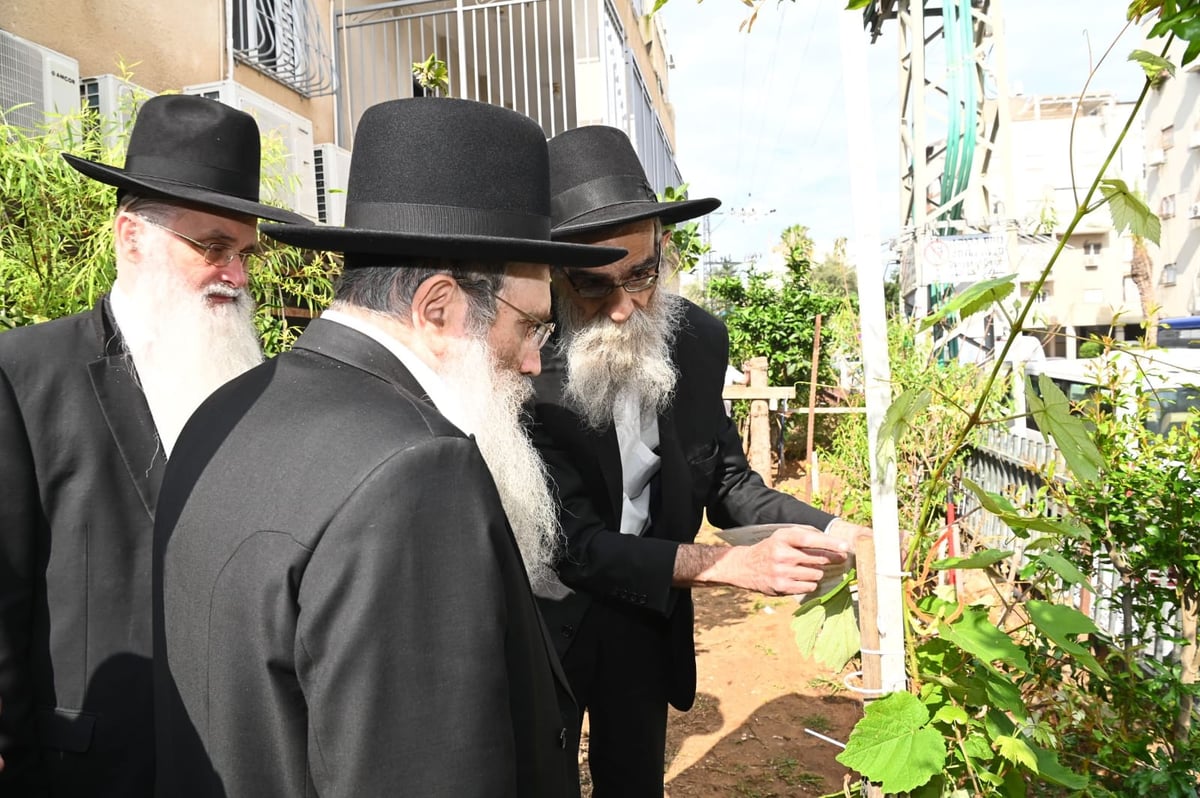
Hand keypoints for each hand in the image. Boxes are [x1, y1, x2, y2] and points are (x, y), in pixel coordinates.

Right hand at [725, 524, 852, 596]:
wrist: (745, 566)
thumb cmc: (771, 548)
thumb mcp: (783, 536)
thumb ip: (805, 534)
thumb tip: (833, 542)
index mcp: (782, 537)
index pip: (810, 539)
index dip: (830, 543)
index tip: (846, 546)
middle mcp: (781, 554)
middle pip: (818, 558)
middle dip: (832, 558)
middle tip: (840, 558)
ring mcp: (781, 572)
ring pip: (816, 574)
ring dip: (817, 572)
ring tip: (807, 568)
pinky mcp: (782, 587)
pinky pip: (810, 587)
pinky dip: (810, 583)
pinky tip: (801, 578)